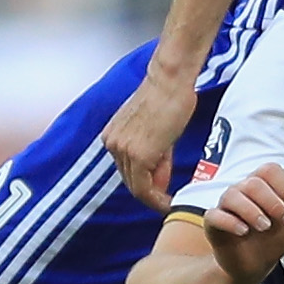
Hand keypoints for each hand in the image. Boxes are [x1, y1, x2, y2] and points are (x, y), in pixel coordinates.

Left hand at [101, 62, 201, 209]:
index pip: (127, 171)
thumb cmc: (168, 97)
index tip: (161, 193)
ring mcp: (123, 150)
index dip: (146, 185)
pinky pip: (144, 188)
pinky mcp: (138, 155)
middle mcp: (113, 144)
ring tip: (171, 200)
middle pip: (130, 181)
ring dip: (155, 196)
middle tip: (170, 199)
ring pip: (137, 187)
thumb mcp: (158, 132)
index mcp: (113, 136)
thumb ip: (156, 157)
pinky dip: (157, 199)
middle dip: (152, 192)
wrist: (170, 81)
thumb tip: (160, 181)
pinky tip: (169, 202)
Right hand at [198, 163, 283, 282]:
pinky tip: (244, 231)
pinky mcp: (213, 223)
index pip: (270, 169)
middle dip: (274, 203)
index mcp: (263, 183)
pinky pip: (214, 215)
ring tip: (265, 227)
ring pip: (233, 195)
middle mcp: (243, 190)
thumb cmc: (276, 235)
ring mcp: (227, 205)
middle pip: (254, 182)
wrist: (258, 264)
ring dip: (253, 212)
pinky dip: (230, 222)